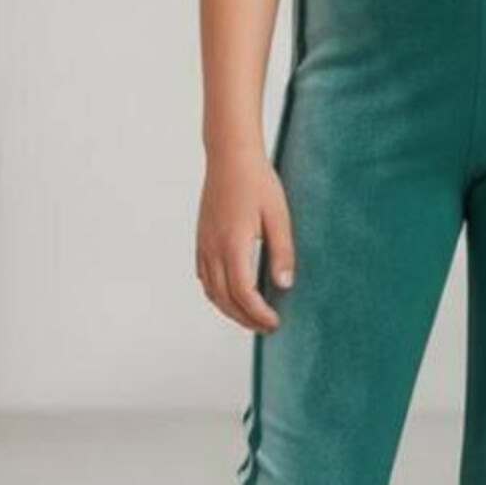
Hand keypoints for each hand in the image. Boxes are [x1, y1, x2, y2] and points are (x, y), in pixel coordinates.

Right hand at [196, 147, 295, 332]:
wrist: (229, 157)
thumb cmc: (257, 182)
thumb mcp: (278, 216)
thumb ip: (282, 251)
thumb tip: (284, 284)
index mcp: (233, 244)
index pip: (243, 292)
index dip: (258, 313)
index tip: (275, 322)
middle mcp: (213, 248)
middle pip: (224, 298)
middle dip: (245, 319)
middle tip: (267, 327)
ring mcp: (204, 244)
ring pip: (211, 291)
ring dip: (230, 309)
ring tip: (251, 316)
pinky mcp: (201, 239)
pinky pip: (204, 276)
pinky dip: (217, 293)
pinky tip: (231, 294)